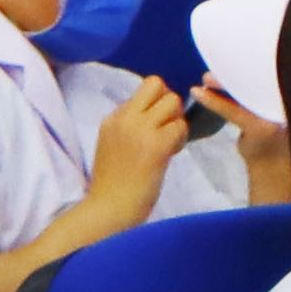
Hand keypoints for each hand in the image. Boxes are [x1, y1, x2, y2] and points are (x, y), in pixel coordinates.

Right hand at [85, 81, 193, 202]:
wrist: (109, 207)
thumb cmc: (116, 182)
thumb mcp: (115, 143)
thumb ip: (132, 125)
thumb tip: (157, 114)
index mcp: (113, 117)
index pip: (145, 87)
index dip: (158, 101)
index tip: (157, 123)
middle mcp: (124, 118)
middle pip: (157, 84)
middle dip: (170, 103)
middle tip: (168, 128)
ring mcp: (138, 130)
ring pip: (173, 102)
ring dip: (178, 121)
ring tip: (170, 143)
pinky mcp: (155, 145)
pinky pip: (180, 126)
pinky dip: (181, 138)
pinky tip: (171, 153)